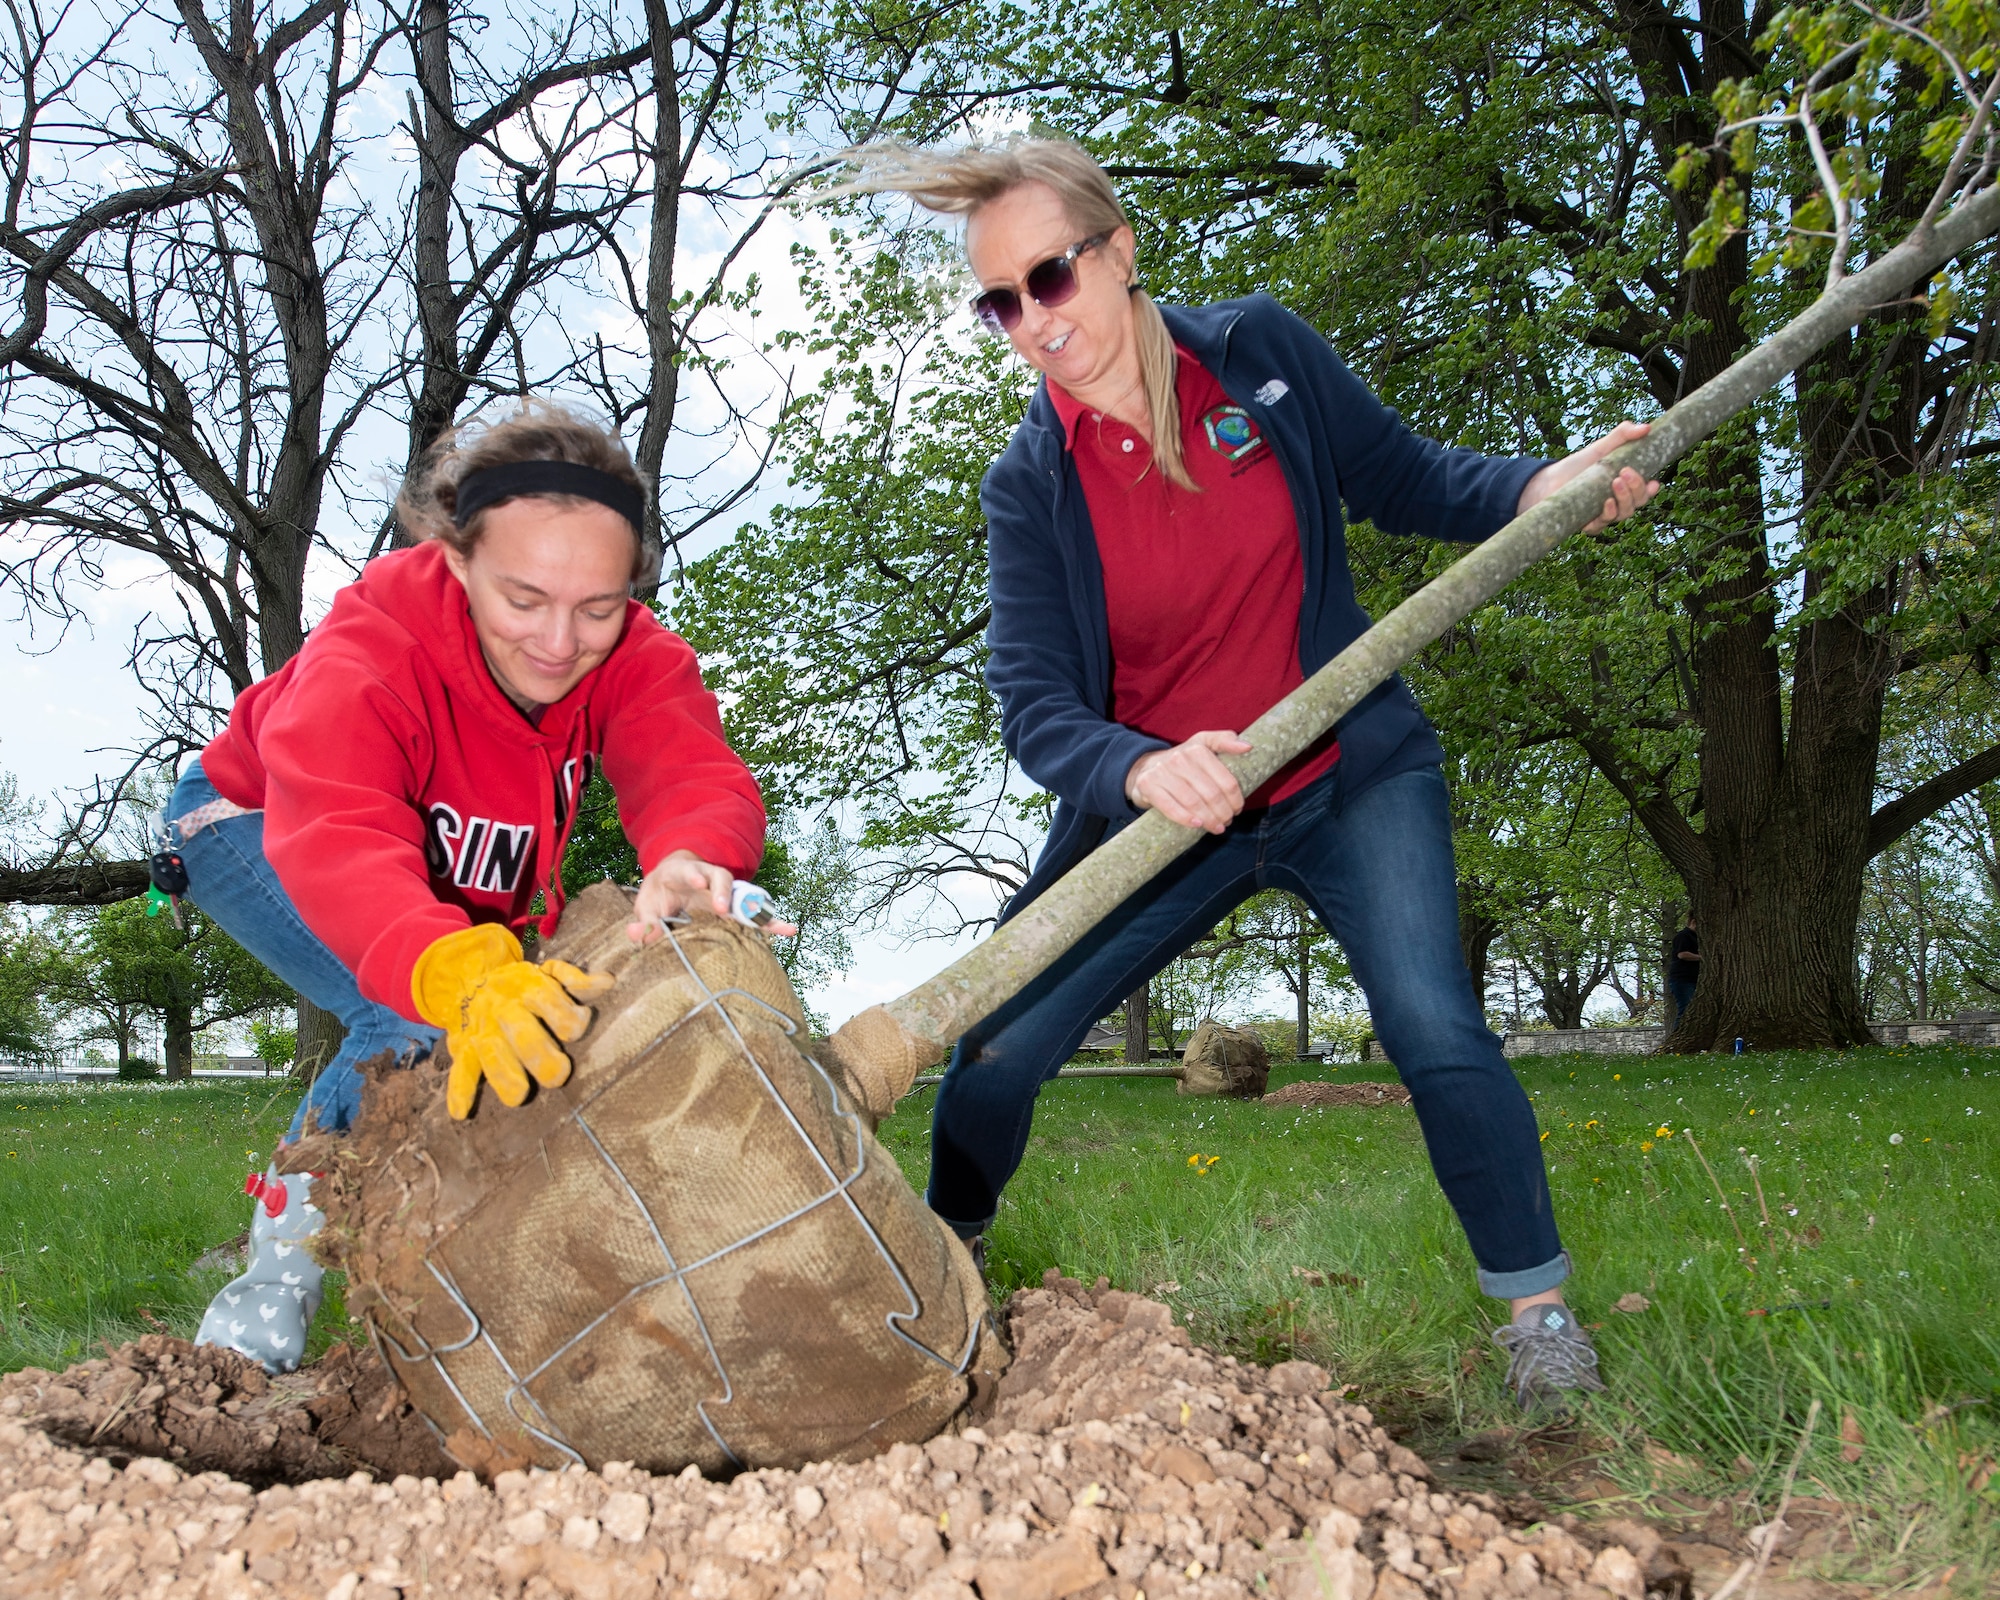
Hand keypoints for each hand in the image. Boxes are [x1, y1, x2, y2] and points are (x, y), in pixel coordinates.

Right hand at [409, 923, 615, 1119]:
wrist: (470, 980)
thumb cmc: (522, 985)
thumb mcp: (549, 974)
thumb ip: (576, 981)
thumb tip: (608, 982)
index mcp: (530, 990)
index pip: (554, 1006)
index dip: (570, 1020)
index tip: (578, 1028)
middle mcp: (505, 1011)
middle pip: (524, 1035)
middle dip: (541, 1056)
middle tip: (559, 1075)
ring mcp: (483, 1031)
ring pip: (492, 1056)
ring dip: (505, 1076)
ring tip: (519, 1096)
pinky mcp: (464, 1049)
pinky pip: (460, 1070)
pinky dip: (459, 1092)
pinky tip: (461, 1114)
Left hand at [627, 850, 797, 943]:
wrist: (672, 885)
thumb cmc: (659, 897)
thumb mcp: (647, 906)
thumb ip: (644, 922)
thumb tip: (637, 935)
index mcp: (684, 874)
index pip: (692, 871)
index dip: (697, 876)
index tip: (699, 882)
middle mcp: (709, 880)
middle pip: (722, 879)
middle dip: (724, 892)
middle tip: (722, 908)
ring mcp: (725, 893)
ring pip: (742, 895)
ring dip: (752, 908)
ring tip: (764, 923)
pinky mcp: (735, 908)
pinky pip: (755, 914)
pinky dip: (771, 922)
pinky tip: (789, 930)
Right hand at [1126, 730, 1251, 833]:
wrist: (1144, 767)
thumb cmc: (1182, 761)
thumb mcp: (1202, 744)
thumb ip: (1225, 741)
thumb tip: (1248, 747)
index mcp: (1198, 749)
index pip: (1226, 780)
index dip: (1235, 799)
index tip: (1237, 809)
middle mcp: (1180, 758)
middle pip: (1211, 794)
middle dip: (1223, 813)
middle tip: (1227, 822)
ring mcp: (1162, 772)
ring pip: (1193, 802)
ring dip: (1209, 819)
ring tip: (1217, 828)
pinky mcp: (1148, 785)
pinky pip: (1170, 806)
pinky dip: (1185, 818)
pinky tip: (1197, 825)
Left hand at [1516, 420, 1661, 531]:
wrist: (1549, 479)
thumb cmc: (1578, 465)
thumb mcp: (1601, 447)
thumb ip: (1623, 435)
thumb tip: (1646, 427)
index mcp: (1624, 487)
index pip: (1644, 492)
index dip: (1651, 490)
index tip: (1654, 482)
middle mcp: (1617, 503)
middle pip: (1637, 502)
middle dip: (1636, 488)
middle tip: (1625, 472)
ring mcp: (1603, 515)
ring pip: (1623, 514)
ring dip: (1624, 499)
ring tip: (1615, 482)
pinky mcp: (1587, 523)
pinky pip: (1602, 526)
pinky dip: (1607, 515)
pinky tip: (1606, 503)